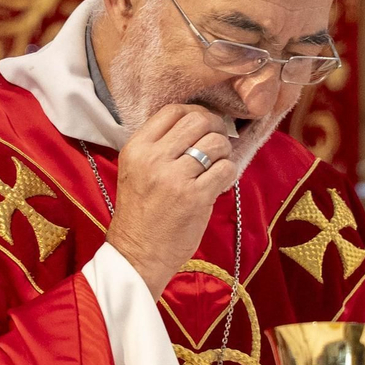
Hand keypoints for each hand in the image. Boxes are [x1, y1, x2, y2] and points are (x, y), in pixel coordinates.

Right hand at [105, 104, 237, 298]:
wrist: (137, 254)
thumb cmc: (140, 214)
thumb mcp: (135, 171)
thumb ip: (158, 147)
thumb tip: (199, 124)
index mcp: (136, 148)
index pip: (173, 111)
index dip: (195, 112)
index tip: (203, 126)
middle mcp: (153, 158)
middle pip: (198, 120)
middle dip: (215, 128)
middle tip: (217, 143)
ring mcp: (175, 178)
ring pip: (215, 143)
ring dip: (224, 151)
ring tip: (217, 165)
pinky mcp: (195, 197)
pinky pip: (225, 168)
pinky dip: (228, 172)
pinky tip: (220, 182)